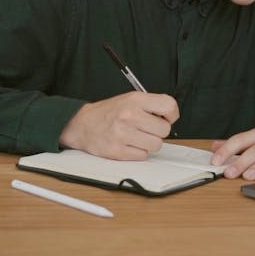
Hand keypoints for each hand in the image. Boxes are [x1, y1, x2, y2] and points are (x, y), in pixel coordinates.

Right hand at [59, 92, 178, 159]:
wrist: (82, 125)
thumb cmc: (109, 113)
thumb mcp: (129, 99)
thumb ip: (150, 105)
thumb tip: (171, 116)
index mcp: (135, 100)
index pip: (169, 105)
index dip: (172, 114)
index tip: (167, 117)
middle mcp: (129, 115)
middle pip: (164, 130)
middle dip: (158, 131)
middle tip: (147, 128)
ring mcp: (123, 134)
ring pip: (156, 145)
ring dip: (149, 143)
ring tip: (137, 137)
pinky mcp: (118, 151)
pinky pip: (143, 155)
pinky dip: (139, 152)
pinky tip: (129, 144)